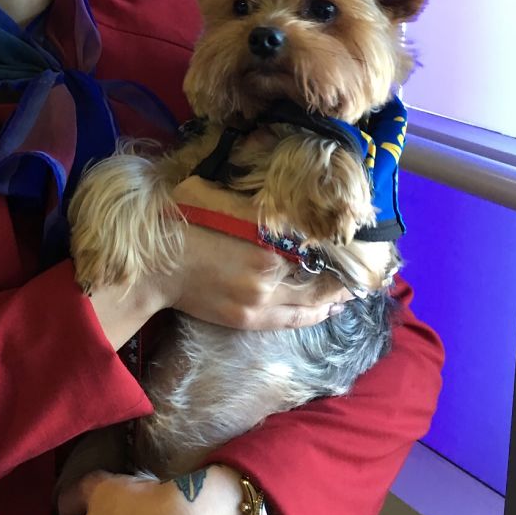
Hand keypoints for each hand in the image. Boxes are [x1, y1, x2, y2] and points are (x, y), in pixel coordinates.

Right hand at [165, 176, 353, 330]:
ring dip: (334, 297)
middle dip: (343, 275)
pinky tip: (328, 308)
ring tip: (350, 290)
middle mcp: (268, 274)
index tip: (356, 236)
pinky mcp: (248, 320)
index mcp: (263, 239)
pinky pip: (292, 320)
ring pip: (311, 304)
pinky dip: (314, 314)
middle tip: (364, 269)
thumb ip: (251, 199)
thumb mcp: (214, 194)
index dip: (337, 242)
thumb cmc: (179, 222)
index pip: (314, 243)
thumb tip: (280, 195)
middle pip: (320, 277)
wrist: (151, 266)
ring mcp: (259, 302)